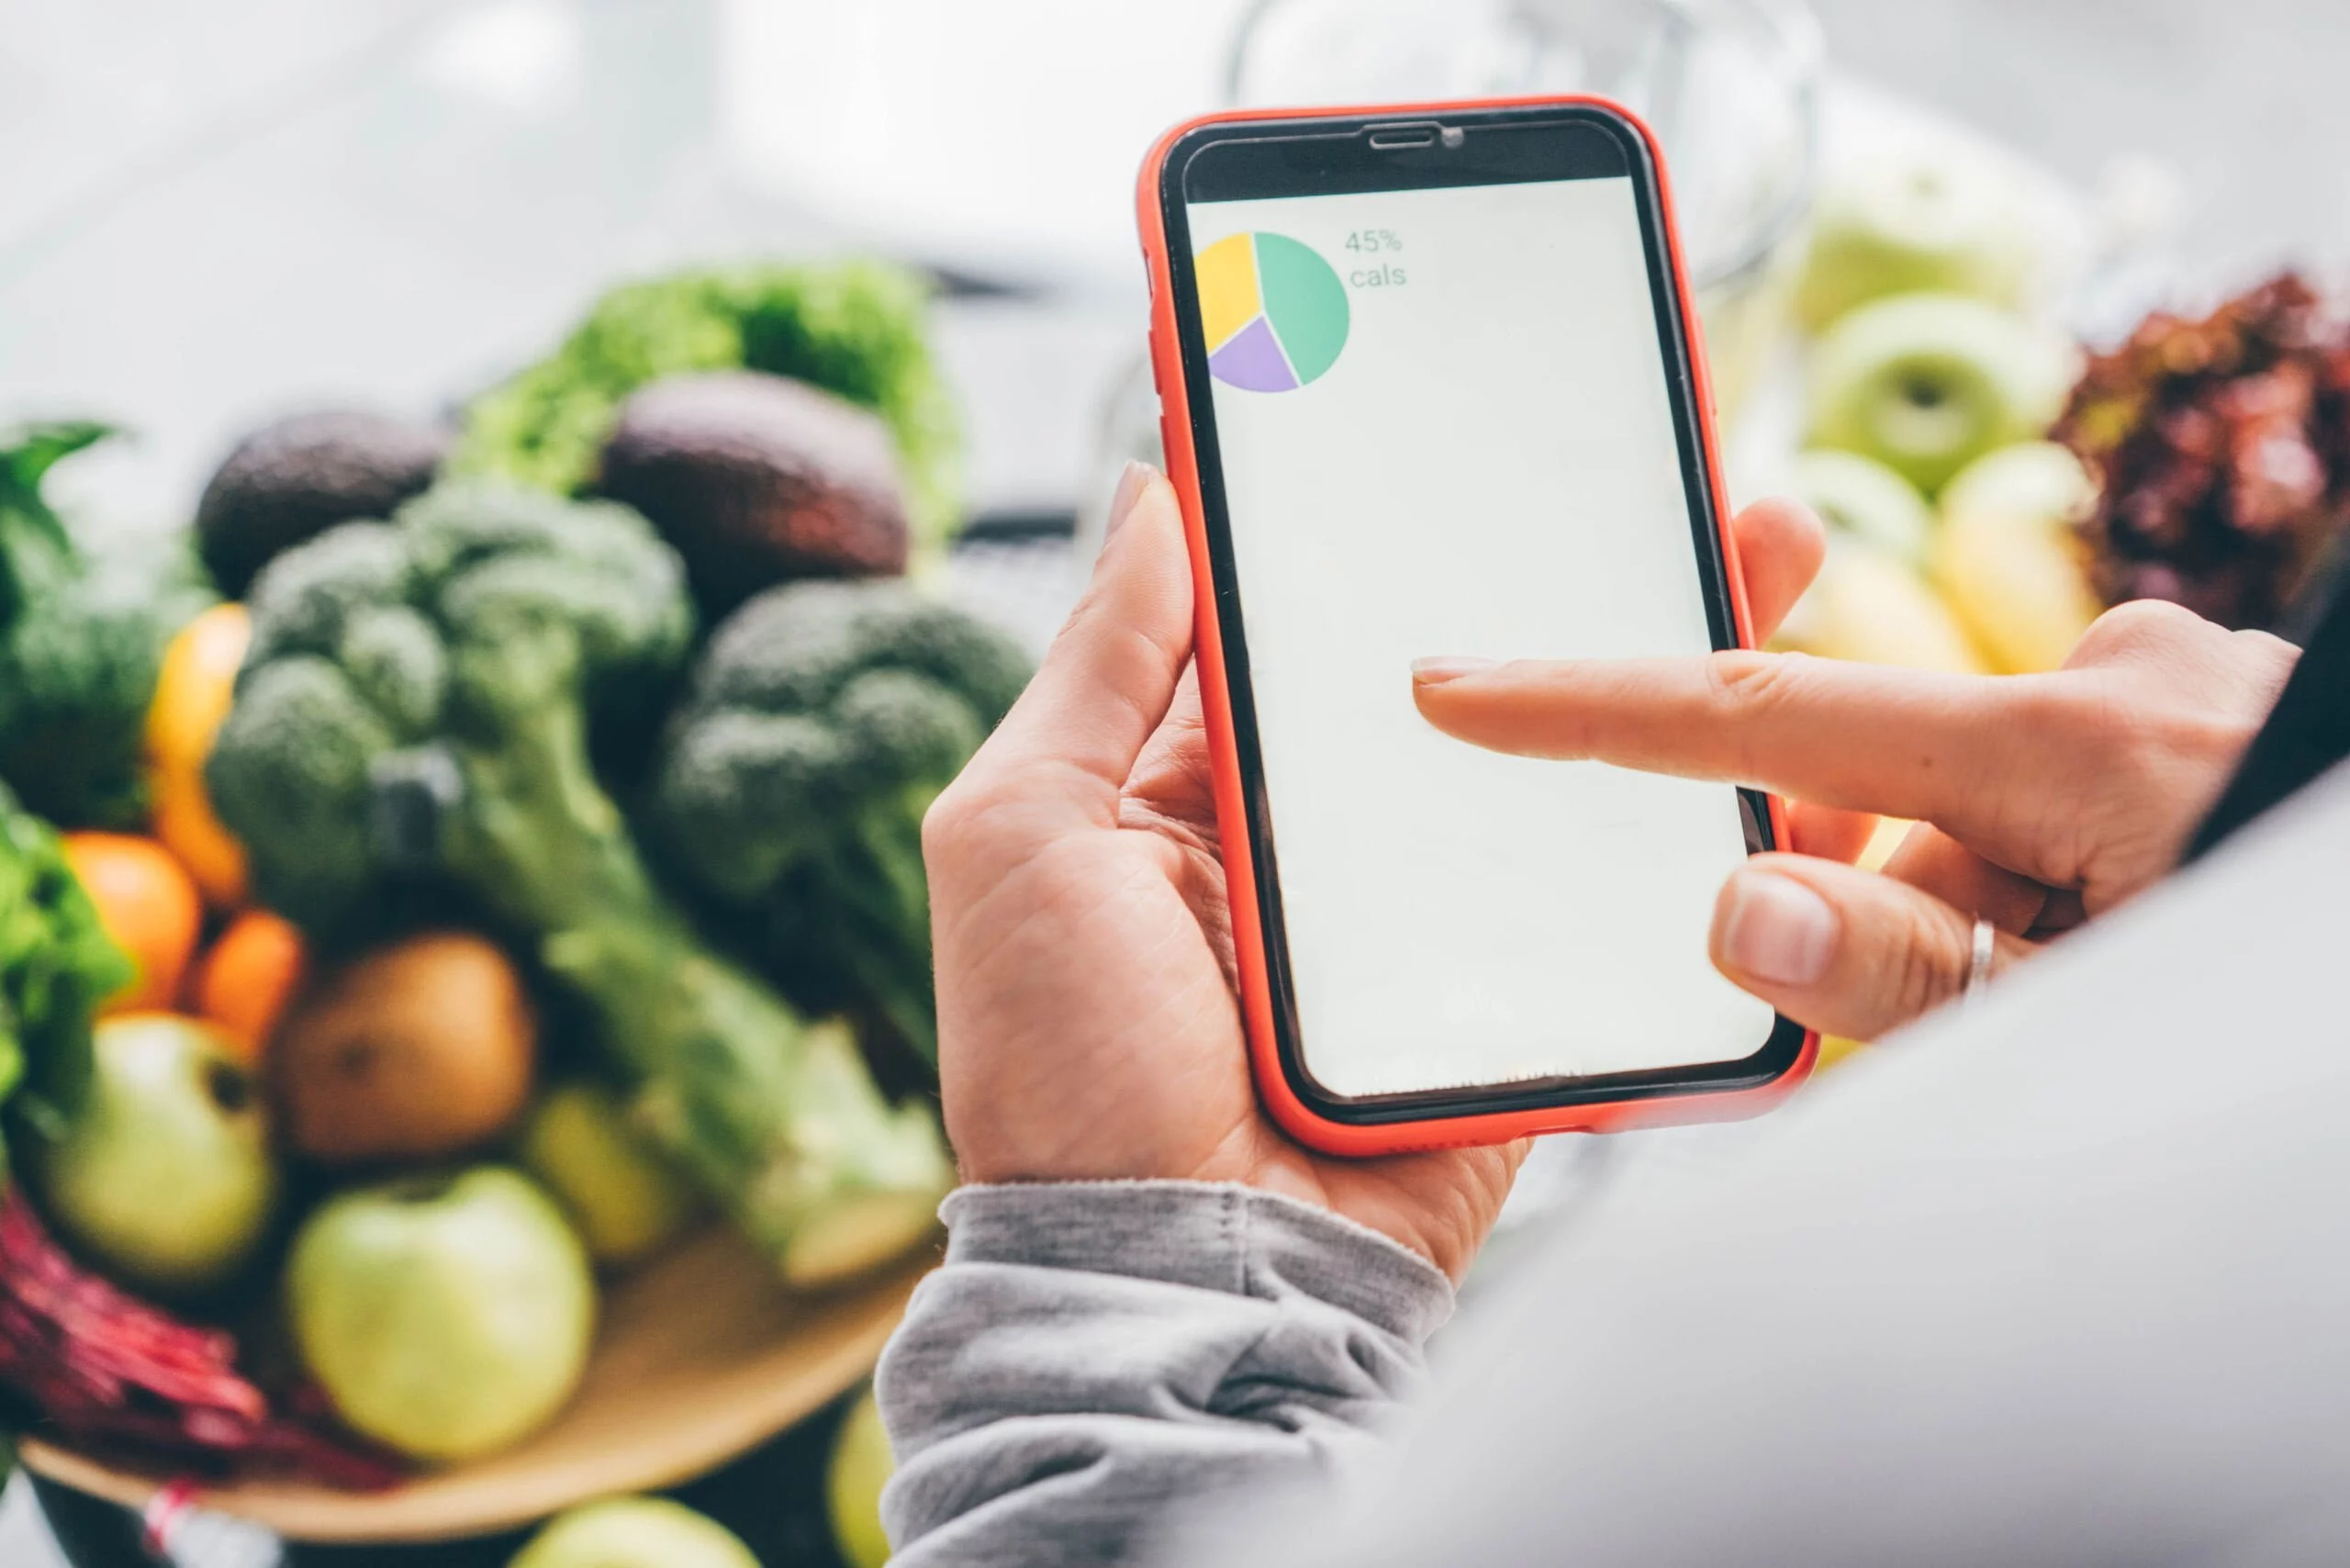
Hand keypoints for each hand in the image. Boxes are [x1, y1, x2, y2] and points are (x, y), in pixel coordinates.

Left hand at [923, 466, 1828, 1279]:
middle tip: (1656, 430)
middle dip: (1556, 547)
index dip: (1372, 497)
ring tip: (1760, 533)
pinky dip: (1702, 813)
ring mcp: (1431, 907)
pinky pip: (1618, 883)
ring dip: (1652, 647)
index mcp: (1204, 776)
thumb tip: (1160, 493)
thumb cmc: (1062, 1062)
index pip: (1305, 602)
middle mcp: (1327, 827)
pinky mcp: (1520, 986)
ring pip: (1559, 750)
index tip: (1449, 379)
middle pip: (1462, 657)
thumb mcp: (1019, 832)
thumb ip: (1098, 668)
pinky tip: (1790, 731)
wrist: (1182, 1274)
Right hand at [1414, 598, 2298, 1042]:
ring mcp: (2172, 688)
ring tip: (2076, 1005)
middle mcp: (2119, 681)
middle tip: (1971, 1021)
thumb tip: (1736, 899)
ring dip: (1983, 916)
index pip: (1764, 720)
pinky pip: (2057, 795)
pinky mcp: (2203, 711)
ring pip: (1979, 813)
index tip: (1460, 685)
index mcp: (2068, 746)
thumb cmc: (2284, 1015)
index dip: (1587, 711)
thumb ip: (1902, 971)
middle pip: (1889, 796)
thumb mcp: (2088, 1020)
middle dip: (1892, 913)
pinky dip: (2045, 878)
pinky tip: (2113, 945)